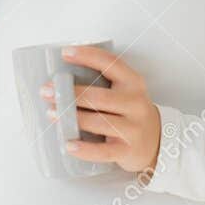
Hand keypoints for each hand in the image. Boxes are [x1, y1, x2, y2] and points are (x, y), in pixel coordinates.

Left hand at [41, 44, 161, 175]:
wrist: (158, 142)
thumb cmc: (130, 113)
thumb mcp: (125, 92)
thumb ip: (102, 84)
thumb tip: (60, 81)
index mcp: (133, 83)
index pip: (110, 63)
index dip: (87, 56)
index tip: (65, 53)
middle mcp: (135, 103)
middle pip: (99, 96)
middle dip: (70, 93)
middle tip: (46, 91)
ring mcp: (133, 128)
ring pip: (98, 122)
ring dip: (72, 118)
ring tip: (51, 114)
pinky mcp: (128, 150)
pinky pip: (103, 151)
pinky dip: (84, 149)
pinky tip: (68, 145)